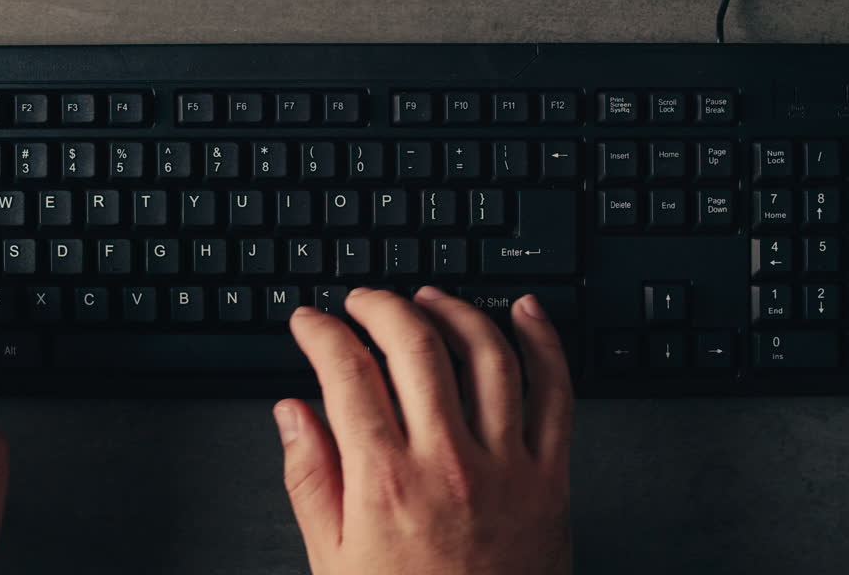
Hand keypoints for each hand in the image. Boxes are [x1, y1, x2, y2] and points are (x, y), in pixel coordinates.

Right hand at [274, 286, 572, 574]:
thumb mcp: (333, 561)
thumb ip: (310, 478)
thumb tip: (292, 413)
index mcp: (385, 483)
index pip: (347, 373)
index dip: (321, 333)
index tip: (309, 322)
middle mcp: (447, 462)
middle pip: (415, 346)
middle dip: (381, 306)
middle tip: (361, 301)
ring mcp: (506, 466)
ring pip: (485, 354)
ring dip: (453, 311)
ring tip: (427, 298)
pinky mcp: (550, 477)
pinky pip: (556, 392)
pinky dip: (544, 342)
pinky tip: (525, 312)